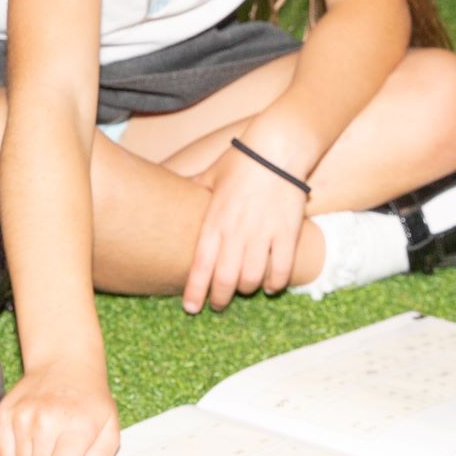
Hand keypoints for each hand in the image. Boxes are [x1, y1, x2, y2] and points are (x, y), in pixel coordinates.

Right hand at [0, 357, 120, 455]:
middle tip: (62, 452)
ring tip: (49, 440)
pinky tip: (32, 435)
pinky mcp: (4, 413)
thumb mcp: (110, 431)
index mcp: (78, 425)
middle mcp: (46, 418)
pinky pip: (5, 455)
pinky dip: (17, 455)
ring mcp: (22, 414)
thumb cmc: (90, 404)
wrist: (64, 365)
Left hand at [184, 144, 312, 311]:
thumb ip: (191, 189)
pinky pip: (281, 269)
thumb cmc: (242, 160)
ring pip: (252, 279)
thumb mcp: (209, 175)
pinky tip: (270, 285)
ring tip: (242, 289)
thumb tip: (167, 191)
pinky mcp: (288, 234)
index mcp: (215, 220)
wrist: (278, 148)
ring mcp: (264, 234)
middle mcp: (237, 232)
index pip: (200, 265)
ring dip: (246, 289)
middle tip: (217, 305)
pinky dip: (275, 283)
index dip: (194, 290)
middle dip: (219, 298)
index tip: (190, 307)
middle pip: (225, 279)